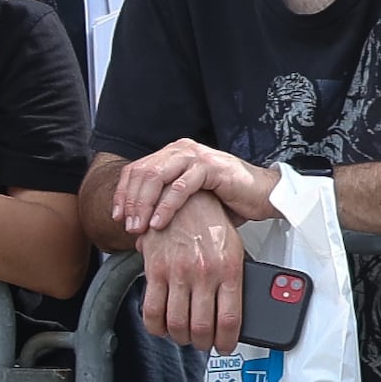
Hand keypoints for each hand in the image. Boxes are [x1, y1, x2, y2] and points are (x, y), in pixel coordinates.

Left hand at [112, 138, 279, 245]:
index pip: (136, 170)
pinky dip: (166, 206)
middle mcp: (181, 151)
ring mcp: (196, 156)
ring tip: (140, 227)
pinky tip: (159, 222)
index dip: (123, 193)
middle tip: (128, 226)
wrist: (264, 195)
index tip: (117, 216)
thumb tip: (137, 230)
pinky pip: (180, 186)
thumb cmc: (227, 200)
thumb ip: (164, 205)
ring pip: (156, 177)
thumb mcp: (188, 202)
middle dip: (131, 202)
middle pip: (142, 173)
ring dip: (144, 204)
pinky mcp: (210, 167)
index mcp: (172, 155)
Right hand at [141, 196, 254, 352]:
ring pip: (177, 323)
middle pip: (202, 327)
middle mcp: (204, 273)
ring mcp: (178, 272)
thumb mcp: (233, 249)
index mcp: (230, 269)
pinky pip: (152, 309)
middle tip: (203, 344)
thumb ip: (232, 280)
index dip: (227, 341)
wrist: (184, 198)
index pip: (230, 320)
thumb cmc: (210, 223)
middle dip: (202, 343)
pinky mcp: (156, 270)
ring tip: (184, 337)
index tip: (225, 346)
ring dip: (180, 337)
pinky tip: (162, 327)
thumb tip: (231, 310)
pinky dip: (156, 326)